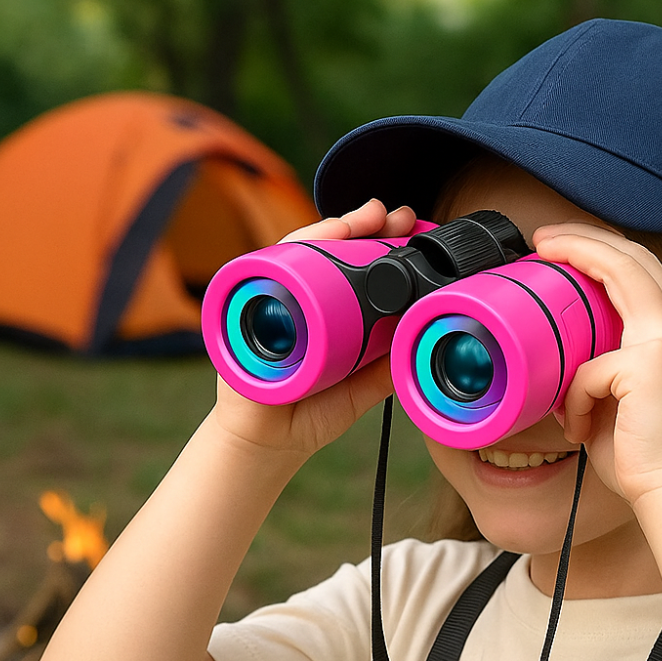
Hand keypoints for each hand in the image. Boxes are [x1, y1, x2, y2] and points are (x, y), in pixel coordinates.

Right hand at [213, 200, 417, 459]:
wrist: (268, 445)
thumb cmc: (310, 413)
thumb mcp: (359, 390)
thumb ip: (384, 370)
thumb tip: (416, 342)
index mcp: (326, 309)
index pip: (353, 264)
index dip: (380, 243)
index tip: (412, 230)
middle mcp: (297, 297)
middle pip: (326, 247)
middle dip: (362, 225)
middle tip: (394, 215)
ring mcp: (270, 301)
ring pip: (297, 251)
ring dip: (330, 230)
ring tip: (363, 218)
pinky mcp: (245, 313)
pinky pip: (262, 273)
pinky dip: (288, 253)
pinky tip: (316, 239)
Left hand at [532, 223, 661, 505]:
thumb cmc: (643, 455)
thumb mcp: (621, 401)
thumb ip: (604, 369)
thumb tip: (566, 360)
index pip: (643, 272)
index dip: (605, 250)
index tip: (564, 246)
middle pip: (633, 257)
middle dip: (586, 237)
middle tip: (544, 237)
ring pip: (619, 276)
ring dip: (578, 257)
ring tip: (542, 253)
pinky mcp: (648, 365)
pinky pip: (588, 369)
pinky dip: (575, 400)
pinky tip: (579, 427)